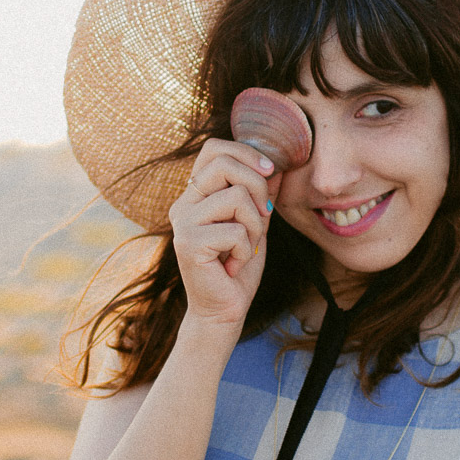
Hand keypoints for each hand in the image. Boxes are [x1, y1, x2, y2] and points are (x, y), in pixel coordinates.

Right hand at [168, 139, 275, 330]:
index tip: (270, 171)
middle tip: (262, 217)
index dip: (245, 152)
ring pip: (236, 197)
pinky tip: (234, 265)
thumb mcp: (255, 223)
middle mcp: (183, 204)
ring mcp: (183, 223)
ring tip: (245, 248)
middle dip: (258, 187)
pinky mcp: (188, 243)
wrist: (223, 310)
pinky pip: (235, 230)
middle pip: (225, 165)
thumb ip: (261, 195)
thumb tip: (277, 164)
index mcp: (195, 194)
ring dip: (255, 226)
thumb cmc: (238, 266)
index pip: (213, 149)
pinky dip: (246, 250)